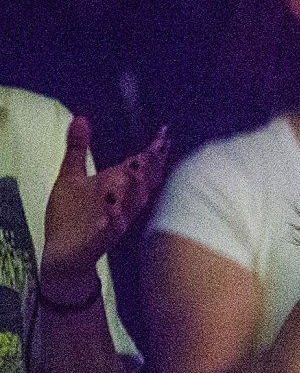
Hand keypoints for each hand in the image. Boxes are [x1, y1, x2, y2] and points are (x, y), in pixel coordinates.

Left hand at [39, 119, 168, 296]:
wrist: (62, 254)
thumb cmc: (70, 216)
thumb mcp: (71, 176)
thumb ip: (78, 148)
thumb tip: (81, 117)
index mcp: (117, 187)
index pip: (140, 166)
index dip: (152, 152)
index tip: (164, 133)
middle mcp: (121, 203)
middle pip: (142, 184)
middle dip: (149, 168)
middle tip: (152, 150)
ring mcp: (113, 222)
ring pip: (131, 206)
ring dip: (134, 191)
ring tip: (134, 172)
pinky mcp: (98, 240)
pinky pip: (109, 231)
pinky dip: (112, 221)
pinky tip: (111, 210)